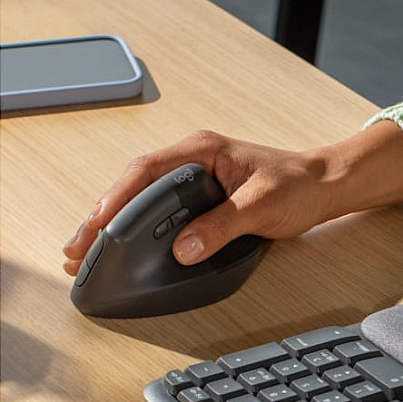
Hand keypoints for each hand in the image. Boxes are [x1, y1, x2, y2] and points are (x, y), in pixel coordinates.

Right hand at [62, 122, 402, 275]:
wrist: (325, 186)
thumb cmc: (299, 187)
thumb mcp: (261, 207)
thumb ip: (222, 227)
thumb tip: (184, 248)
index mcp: (201, 151)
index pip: (144, 172)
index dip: (115, 199)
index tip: (95, 225)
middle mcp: (193, 159)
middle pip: (133, 185)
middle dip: (102, 217)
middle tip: (77, 248)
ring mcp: (196, 177)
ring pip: (143, 197)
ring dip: (115, 224)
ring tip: (88, 251)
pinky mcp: (203, 196)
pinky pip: (160, 209)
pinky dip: (139, 226)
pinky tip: (124, 245)